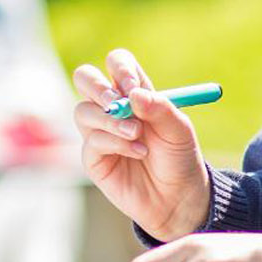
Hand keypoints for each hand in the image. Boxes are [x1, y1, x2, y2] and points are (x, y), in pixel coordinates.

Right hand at [72, 48, 209, 241]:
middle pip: (85, 79)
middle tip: (117, 103)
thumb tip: (134, 94)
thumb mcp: (179, 129)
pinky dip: (116, 144)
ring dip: (110, 120)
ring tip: (136, 134)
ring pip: (82, 111)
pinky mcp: (93, 158)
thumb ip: (160, 107)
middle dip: (98, 87)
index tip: (134, 88)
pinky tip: (138, 153)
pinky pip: (92, 142)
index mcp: (134, 93)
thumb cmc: (179, 158)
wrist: (179, 198)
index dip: (120, 69)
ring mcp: (99, 133)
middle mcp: (111, 109)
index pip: (116, 64)